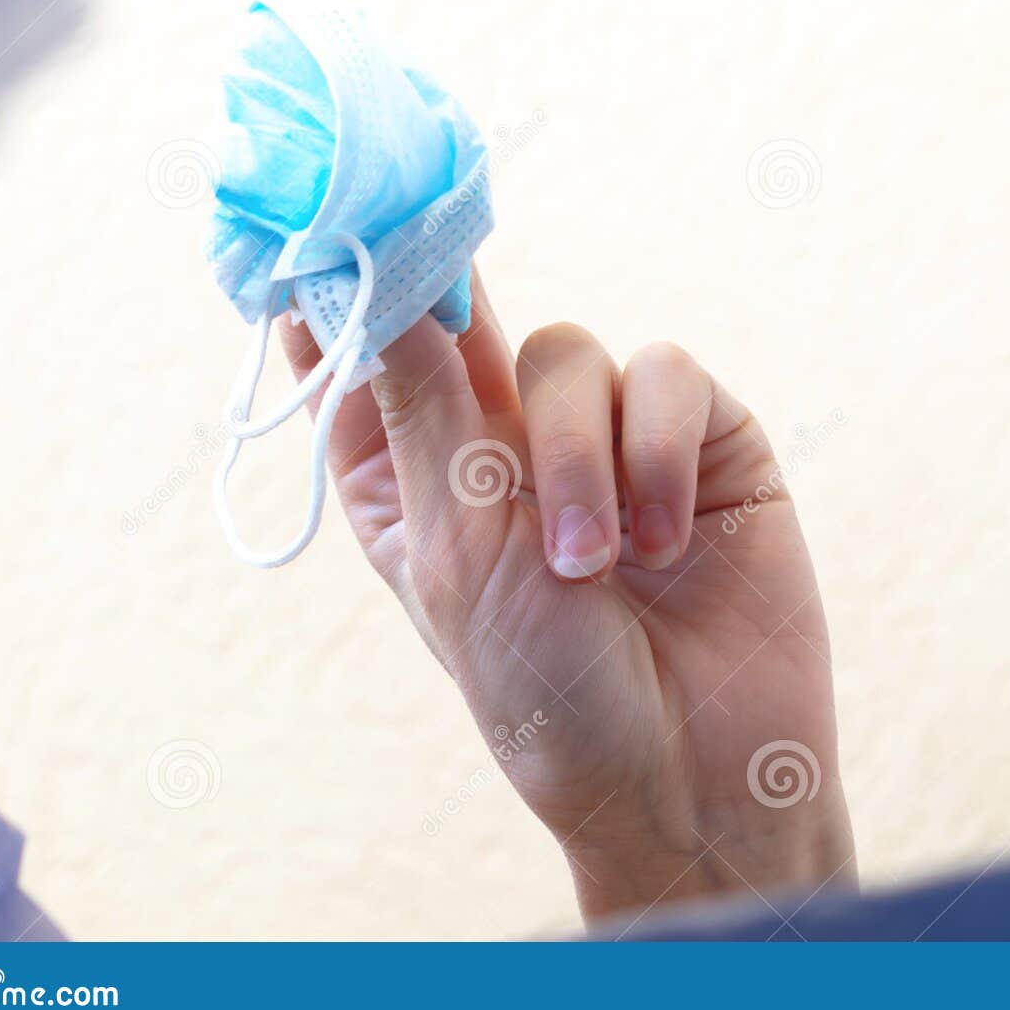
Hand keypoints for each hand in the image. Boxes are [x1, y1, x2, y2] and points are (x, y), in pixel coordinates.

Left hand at [281, 271, 855, 923]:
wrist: (698, 777)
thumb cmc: (551, 691)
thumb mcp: (459, 552)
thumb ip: (424, 408)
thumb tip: (376, 288)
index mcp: (415, 483)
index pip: (358, 365)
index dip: (332, 298)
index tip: (310, 232)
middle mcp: (503, 447)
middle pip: (456, 318)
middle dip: (439, 286)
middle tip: (429, 244)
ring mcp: (606, 439)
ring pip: (568, 354)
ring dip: (580, 457)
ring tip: (594, 562)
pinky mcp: (699, 440)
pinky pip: (666, 379)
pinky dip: (661, 454)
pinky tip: (667, 541)